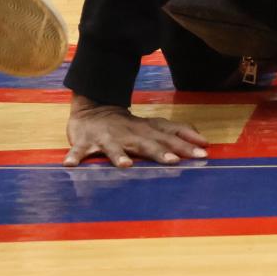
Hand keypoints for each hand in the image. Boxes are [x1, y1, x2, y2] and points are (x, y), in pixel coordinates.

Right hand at [62, 97, 208, 168]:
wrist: (93, 109)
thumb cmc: (128, 125)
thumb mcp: (154, 126)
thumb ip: (178, 133)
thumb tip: (205, 141)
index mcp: (145, 131)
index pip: (169, 136)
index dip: (185, 144)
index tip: (203, 153)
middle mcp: (129, 133)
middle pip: (146, 143)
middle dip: (160, 152)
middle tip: (174, 162)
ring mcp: (106, 138)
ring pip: (113, 147)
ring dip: (118, 155)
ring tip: (125, 166)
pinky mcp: (85, 142)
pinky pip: (79, 150)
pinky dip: (75, 156)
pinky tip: (71, 165)